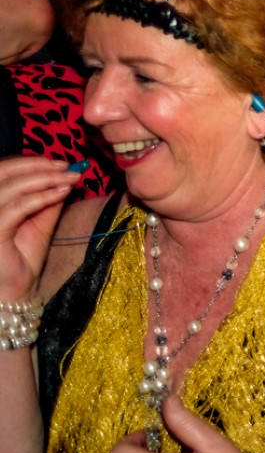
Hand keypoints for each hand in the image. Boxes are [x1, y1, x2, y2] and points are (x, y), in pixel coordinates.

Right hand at [0, 157, 79, 301]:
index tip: (62, 163)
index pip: (3, 170)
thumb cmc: (23, 256)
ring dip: (45, 178)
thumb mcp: (39, 220)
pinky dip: (42, 196)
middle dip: (39, 166)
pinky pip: (18, 207)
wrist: (16, 289)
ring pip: (12, 187)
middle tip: (67, 168)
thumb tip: (67, 175)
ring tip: (70, 178)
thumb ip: (48, 198)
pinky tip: (61, 193)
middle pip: (4, 172)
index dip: (30, 162)